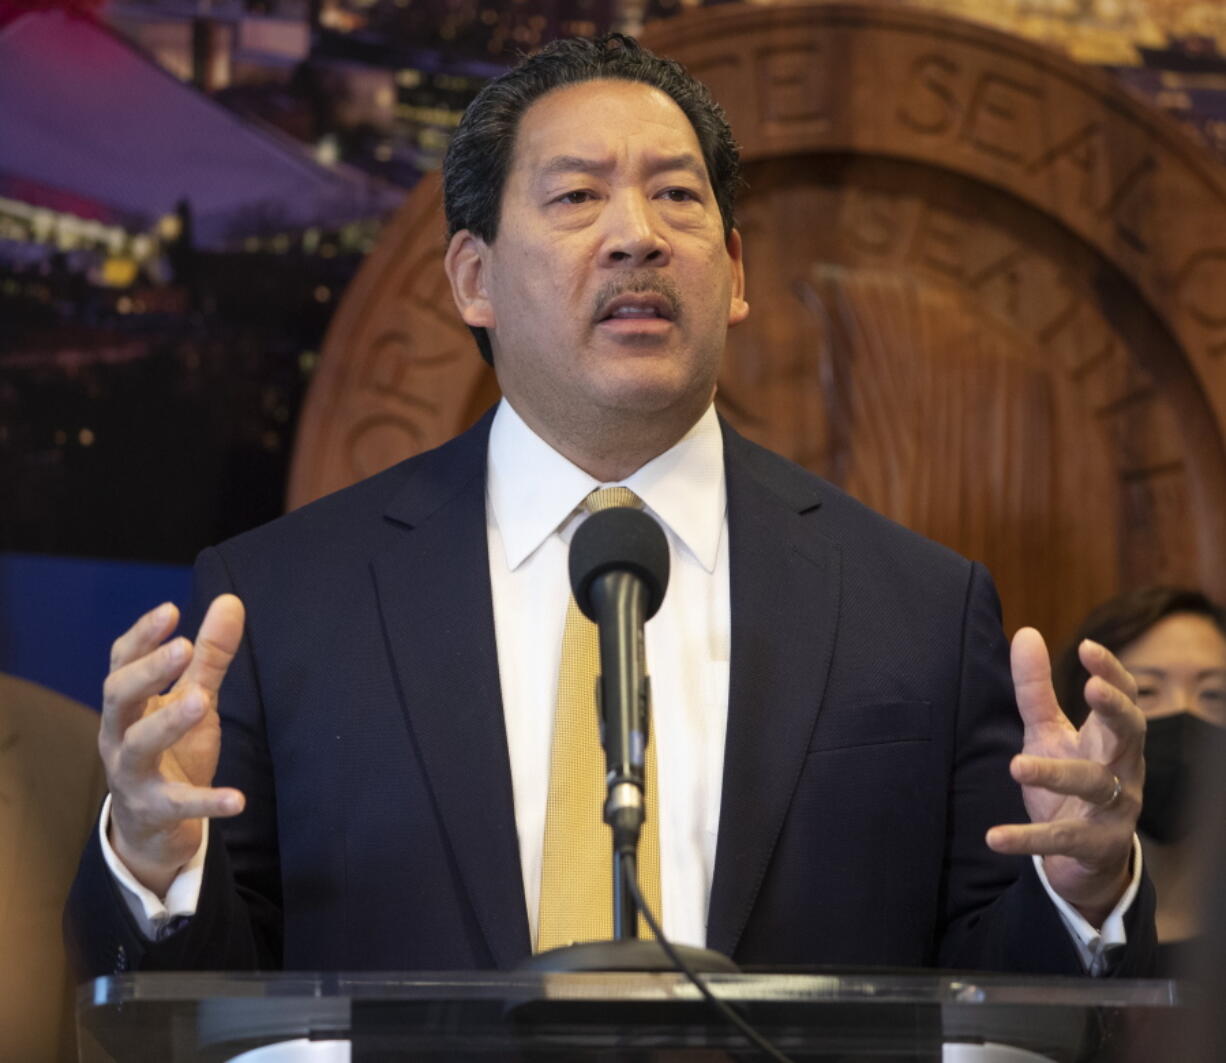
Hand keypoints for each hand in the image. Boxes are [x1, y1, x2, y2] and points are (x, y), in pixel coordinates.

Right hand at [100, 595, 246, 896]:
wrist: (152, 826)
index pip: (122, 663)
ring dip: (167, 722)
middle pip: (117, 697)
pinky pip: (179, 805)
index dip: (142, 637)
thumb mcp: (192, 698)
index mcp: (127, 705)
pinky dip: (208, 802)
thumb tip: (231, 600)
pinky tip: (238, 799)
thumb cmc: (171, 750)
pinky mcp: (154, 811)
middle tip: (183, 647)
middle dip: (147, 672)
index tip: (170, 611)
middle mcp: (119, 735)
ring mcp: (131, 775)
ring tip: (201, 701)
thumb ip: (209, 656)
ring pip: (138, 746)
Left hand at [985, 627, 1143, 925]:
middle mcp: (1121, 770)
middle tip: (1092, 688)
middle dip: (1115, 711)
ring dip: (1056, 774)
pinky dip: (1028, 839)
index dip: (1111, 673)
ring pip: (1092, 786)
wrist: (1085, 860)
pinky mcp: (1095, 847)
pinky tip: (995, 837)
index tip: (1088, 647)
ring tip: (1016, 765)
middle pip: (1130, 734)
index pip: (1123, 699)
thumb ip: (1036, 689)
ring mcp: (1114, 810)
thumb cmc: (1068, 785)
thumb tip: (1026, 632)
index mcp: (1110, 739)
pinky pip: (1062, 840)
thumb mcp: (1048, 733)